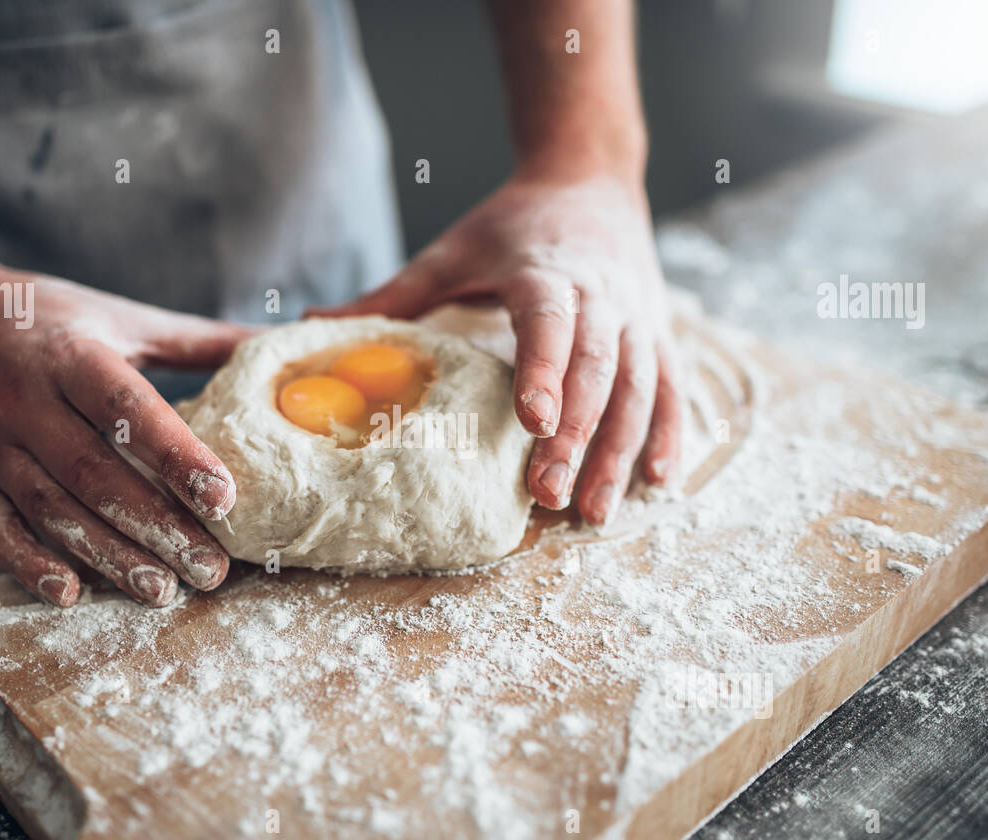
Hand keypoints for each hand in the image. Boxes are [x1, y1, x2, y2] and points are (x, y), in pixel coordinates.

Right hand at [0, 266, 250, 606]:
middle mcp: (24, 400)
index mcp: (71, 355)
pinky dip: (30, 564)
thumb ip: (198, 340)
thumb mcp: (119, 316)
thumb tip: (279, 340)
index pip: (128, 410)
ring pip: (51, 509)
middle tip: (211, 569)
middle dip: (157, 528)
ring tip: (164, 591)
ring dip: (108, 556)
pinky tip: (72, 593)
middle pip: (95, 474)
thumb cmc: (44, 316)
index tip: (224, 498)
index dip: (177, 455)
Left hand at [314, 172, 681, 525]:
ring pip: (639, 389)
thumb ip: (396, 292)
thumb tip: (316, 323)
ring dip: (620, 451)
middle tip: (546, 495)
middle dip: (575, 436)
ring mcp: (638, 317)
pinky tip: (658, 481)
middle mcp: (601, 296)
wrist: (592, 179)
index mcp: (546, 272)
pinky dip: (668, 433)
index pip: (548, 324)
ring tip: (596, 511)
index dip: (544, 371)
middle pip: (595, 370)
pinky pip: (671, 388)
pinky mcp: (659, 333)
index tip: (531, 421)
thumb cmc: (515, 223)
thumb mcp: (455, 248)